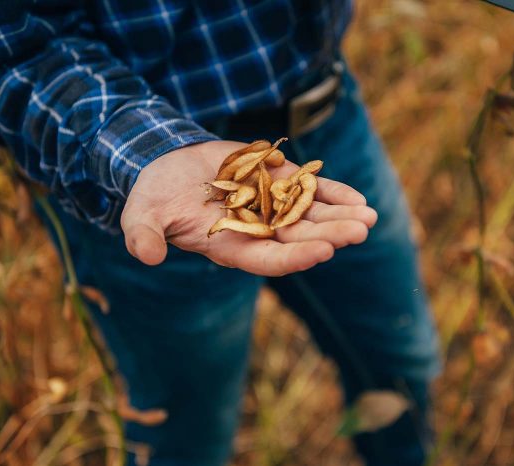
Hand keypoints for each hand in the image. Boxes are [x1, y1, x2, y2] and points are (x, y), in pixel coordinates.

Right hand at [120, 140, 377, 275]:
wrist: (169, 167)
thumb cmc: (154, 198)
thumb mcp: (144, 215)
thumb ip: (144, 235)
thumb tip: (145, 255)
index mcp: (232, 247)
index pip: (269, 259)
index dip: (296, 256)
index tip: (324, 252)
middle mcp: (258, 231)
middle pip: (300, 238)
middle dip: (331, 235)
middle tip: (360, 231)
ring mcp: (272, 207)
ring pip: (312, 216)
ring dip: (341, 217)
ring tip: (369, 217)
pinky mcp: (279, 182)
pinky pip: (311, 190)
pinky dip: (333, 193)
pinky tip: (358, 199)